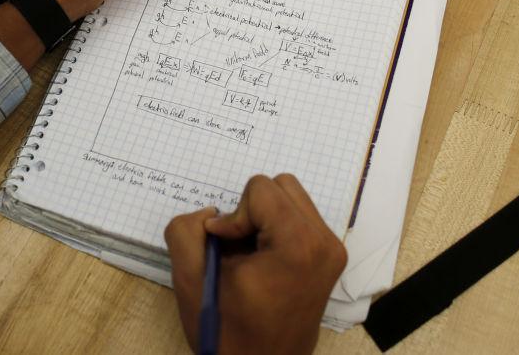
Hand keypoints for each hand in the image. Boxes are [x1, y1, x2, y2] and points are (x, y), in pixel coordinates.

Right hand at [165, 174, 347, 354]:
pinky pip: (300, 218)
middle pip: (281, 186)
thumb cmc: (228, 332)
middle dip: (251, 211)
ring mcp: (332, 251)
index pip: (261, 190)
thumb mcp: (190, 279)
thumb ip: (186, 230)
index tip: (226, 250)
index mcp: (298, 245)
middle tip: (236, 248)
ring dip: (264, 218)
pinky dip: (276, 229)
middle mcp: (324, 243)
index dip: (234, 217)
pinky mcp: (331, 257)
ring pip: (292, 198)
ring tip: (249, 254)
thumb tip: (213, 215)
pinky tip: (264, 260)